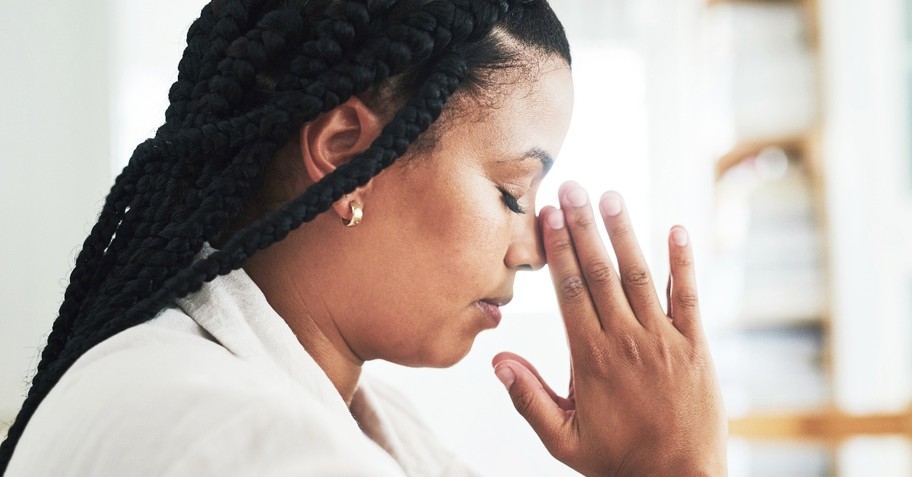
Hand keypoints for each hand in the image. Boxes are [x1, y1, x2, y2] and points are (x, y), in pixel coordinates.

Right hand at [492, 182, 726, 476]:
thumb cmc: (616, 461)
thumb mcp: (562, 438)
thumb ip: (528, 398)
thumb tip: (496, 359)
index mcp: (592, 359)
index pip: (570, 291)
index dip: (558, 250)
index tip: (548, 216)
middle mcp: (626, 341)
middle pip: (601, 273)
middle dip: (583, 227)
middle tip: (572, 188)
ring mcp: (664, 341)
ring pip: (640, 276)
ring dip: (625, 234)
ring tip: (611, 196)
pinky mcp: (696, 346)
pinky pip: (689, 297)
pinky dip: (684, 263)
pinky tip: (677, 229)